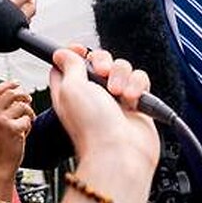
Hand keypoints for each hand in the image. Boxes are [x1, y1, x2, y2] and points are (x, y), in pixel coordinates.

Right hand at [0, 80, 34, 176]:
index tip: (17, 84)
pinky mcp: (13, 128)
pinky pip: (27, 118)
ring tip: (26, 120)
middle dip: (23, 94)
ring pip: (22, 105)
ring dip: (28, 112)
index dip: (9, 84)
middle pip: (10, 93)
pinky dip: (29, 125)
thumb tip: (13, 90)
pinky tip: (24, 132)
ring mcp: (1, 121)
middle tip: (28, 99)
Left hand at [50, 48, 158, 167]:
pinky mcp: (136, 103)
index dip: (74, 52)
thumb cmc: (92, 127)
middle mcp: (92, 93)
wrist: (120, 153)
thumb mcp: (70, 88)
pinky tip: (132, 101)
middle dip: (103, 62)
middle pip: (99, 61)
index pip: (69, 63)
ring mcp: (115, 98)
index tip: (80, 49)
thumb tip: (61, 53)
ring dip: (122, 76)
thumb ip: (69, 66)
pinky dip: (137, 86)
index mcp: (70, 90)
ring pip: (122, 67)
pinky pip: (140, 79)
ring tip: (119, 94)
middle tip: (102, 74)